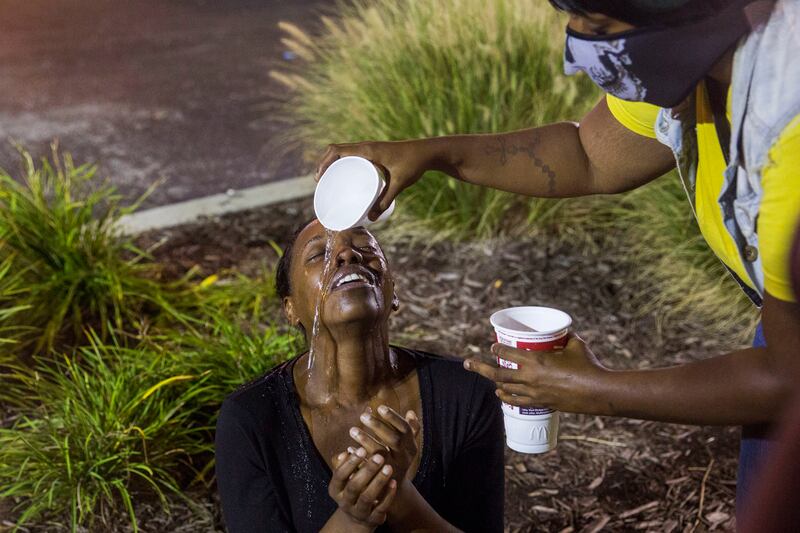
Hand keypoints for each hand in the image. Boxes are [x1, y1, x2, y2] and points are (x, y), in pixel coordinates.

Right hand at [315, 141, 430, 219]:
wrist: (428, 152)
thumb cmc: (414, 164)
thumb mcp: (399, 183)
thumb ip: (386, 200)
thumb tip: (372, 219)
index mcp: (367, 150)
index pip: (337, 150)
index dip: (324, 163)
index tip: (319, 179)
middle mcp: (366, 146)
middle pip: (336, 150)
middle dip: (324, 164)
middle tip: (320, 183)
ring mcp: (370, 148)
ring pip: (344, 151)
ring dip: (333, 162)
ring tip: (328, 180)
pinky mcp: (375, 152)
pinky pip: (353, 154)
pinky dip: (344, 161)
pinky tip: (344, 174)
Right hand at [328, 450, 397, 528]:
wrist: (359, 517)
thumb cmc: (353, 489)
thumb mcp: (345, 479)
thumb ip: (344, 465)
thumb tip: (344, 452)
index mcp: (335, 490)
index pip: (340, 476)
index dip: (350, 463)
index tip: (362, 449)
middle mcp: (345, 503)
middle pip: (354, 487)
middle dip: (367, 471)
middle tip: (379, 457)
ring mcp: (359, 512)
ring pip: (367, 498)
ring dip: (378, 481)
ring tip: (388, 467)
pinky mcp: (373, 519)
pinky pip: (381, 507)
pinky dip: (388, 495)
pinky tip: (394, 482)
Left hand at [348, 405, 419, 482]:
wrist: (394, 491)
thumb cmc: (398, 461)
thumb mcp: (407, 447)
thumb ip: (410, 430)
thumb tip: (411, 411)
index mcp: (411, 447)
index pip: (405, 429)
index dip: (394, 418)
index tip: (380, 407)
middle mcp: (404, 458)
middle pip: (394, 440)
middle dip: (379, 427)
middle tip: (363, 416)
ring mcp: (392, 470)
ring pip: (380, 454)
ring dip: (366, 441)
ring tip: (352, 430)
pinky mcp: (379, 481)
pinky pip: (368, 468)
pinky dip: (359, 458)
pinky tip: (348, 449)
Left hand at [463, 336, 609, 413]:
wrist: (597, 391)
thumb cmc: (588, 364)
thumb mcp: (576, 345)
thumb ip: (566, 338)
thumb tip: (564, 331)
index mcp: (535, 359)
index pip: (508, 352)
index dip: (497, 348)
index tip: (492, 346)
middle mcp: (530, 376)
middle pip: (498, 373)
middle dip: (480, 368)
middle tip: (467, 364)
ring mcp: (534, 392)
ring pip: (506, 388)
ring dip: (495, 383)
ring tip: (488, 379)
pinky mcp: (541, 403)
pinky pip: (518, 401)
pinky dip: (508, 398)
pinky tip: (502, 396)